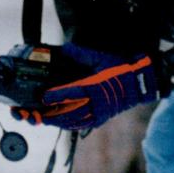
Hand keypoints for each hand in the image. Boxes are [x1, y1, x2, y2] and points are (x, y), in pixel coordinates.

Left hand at [18, 44, 159, 130]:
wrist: (140, 85)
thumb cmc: (121, 70)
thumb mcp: (101, 59)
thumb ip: (82, 54)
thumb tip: (65, 48)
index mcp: (94, 87)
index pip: (71, 93)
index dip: (55, 95)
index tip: (43, 97)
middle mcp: (95, 103)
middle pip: (67, 112)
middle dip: (49, 114)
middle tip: (33, 113)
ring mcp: (98, 113)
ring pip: (72, 121)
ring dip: (55, 121)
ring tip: (41, 118)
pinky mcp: (100, 119)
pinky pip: (81, 125)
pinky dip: (68, 124)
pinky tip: (58, 123)